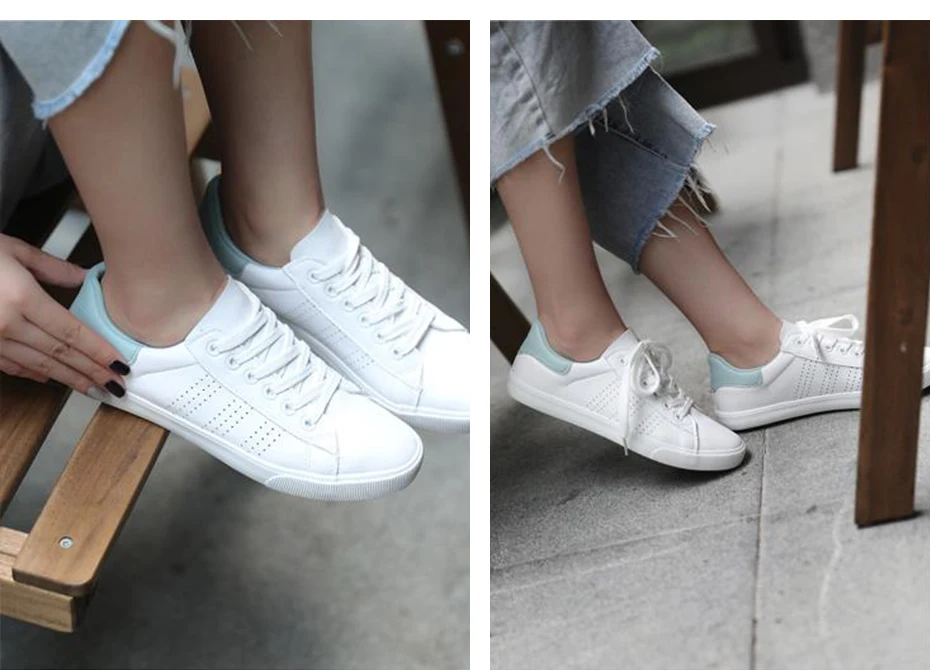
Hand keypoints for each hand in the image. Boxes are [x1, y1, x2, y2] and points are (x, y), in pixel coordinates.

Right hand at [0, 234, 126, 394]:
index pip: (71, 332)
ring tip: (93, 388)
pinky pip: (10, 365)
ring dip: (68, 379)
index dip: (98, 351)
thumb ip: (51, 267)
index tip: (120, 364)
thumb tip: (83, 277)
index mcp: (21, 299)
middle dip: (91, 372)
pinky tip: (50, 379)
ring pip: (37, 365)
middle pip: (59, 354)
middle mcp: (6, 324)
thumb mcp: (11, 249)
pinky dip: (33, 373)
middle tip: (116, 386)